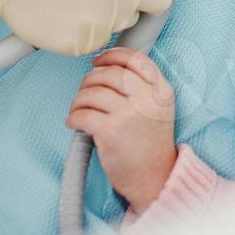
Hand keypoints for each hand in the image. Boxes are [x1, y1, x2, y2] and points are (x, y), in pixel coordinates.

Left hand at [65, 48, 176, 212]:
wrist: (154, 178)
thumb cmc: (151, 144)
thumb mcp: (159, 109)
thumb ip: (145, 87)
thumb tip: (107, 68)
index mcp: (161, 91)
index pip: (134, 59)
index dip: (111, 56)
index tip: (98, 61)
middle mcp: (147, 99)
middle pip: (109, 73)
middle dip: (90, 79)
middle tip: (85, 91)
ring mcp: (128, 115)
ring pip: (92, 93)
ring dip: (79, 100)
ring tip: (78, 109)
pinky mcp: (110, 132)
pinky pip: (82, 114)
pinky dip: (73, 117)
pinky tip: (74, 123)